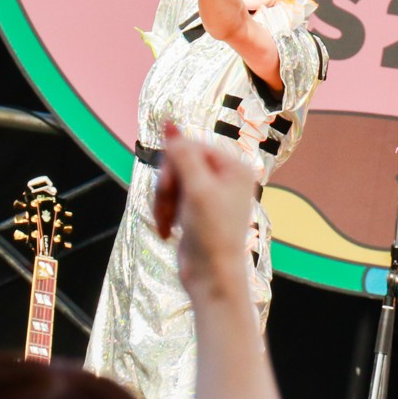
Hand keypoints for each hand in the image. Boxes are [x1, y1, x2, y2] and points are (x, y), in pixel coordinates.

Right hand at [153, 129, 259, 301]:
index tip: (168, 187)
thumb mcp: (196, 189)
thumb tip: (169, 122)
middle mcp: (226, 177)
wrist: (212, 277)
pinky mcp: (198, 210)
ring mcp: (211, 194)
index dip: (173, 164)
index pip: (191, 146)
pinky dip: (165, 213)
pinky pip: (172, 198)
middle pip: (179, 163)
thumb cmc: (211, 234)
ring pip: (173, 181)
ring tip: (167, 224)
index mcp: (234, 166)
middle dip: (167, 186)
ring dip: (163, 202)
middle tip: (166, 207)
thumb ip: (182, 154)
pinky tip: (168, 231)